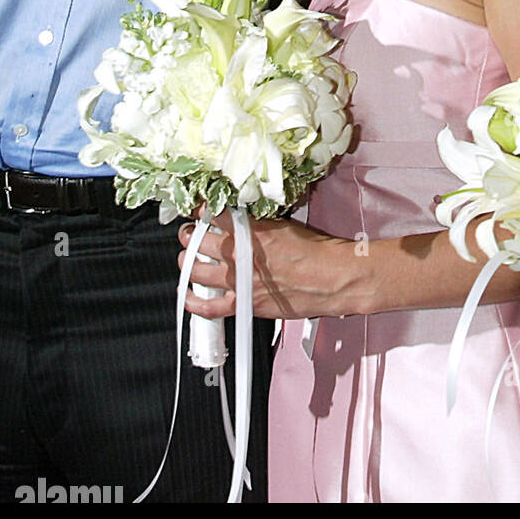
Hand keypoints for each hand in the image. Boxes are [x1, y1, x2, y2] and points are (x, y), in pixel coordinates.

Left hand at [177, 210, 364, 320]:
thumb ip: (258, 225)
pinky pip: (207, 307)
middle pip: (197, 241)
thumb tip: (244, 223)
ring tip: (188, 258)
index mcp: (248, 231)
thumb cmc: (316, 252)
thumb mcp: (284, 226)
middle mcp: (238, 255)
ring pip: (195, 270)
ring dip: (187, 262)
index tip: (198, 211)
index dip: (201, 211)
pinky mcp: (242, 304)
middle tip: (190, 234)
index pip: (213, 214)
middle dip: (190, 235)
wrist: (332, 278)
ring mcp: (236, 281)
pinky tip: (188, 295)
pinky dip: (193, 302)